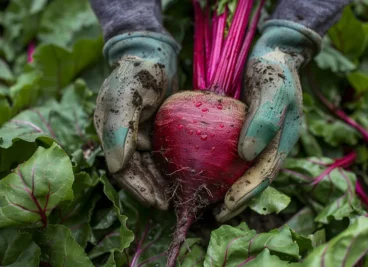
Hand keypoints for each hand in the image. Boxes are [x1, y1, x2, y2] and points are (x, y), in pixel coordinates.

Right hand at [94, 32, 179, 209]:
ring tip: (173, 197)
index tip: (155, 201)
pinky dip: (167, 166)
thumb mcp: (125, 94)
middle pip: (135, 171)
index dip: (138, 187)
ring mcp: (139, 134)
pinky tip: (178, 175)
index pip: (122, 168)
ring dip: (158, 182)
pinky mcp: (155, 130)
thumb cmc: (138, 72)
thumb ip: (119, 127)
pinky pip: (159, 153)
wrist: (154, 55)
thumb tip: (116, 165)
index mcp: (110, 132)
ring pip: (147, 165)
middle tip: (168, 204)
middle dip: (150, 189)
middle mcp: (123, 137)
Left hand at [215, 20, 320, 221]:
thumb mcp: (273, 88)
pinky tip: (209, 175)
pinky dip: (225, 171)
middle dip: (238, 201)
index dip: (246, 193)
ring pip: (248, 172)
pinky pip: (238, 157)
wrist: (273, 53)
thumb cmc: (273, 68)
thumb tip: (246, 154)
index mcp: (284, 140)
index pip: (265, 174)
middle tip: (215, 216)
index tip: (225, 207)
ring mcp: (264, 140)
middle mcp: (274, 145)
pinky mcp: (250, 132)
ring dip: (232, 191)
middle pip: (257, 179)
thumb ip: (264, 119)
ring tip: (212, 205)